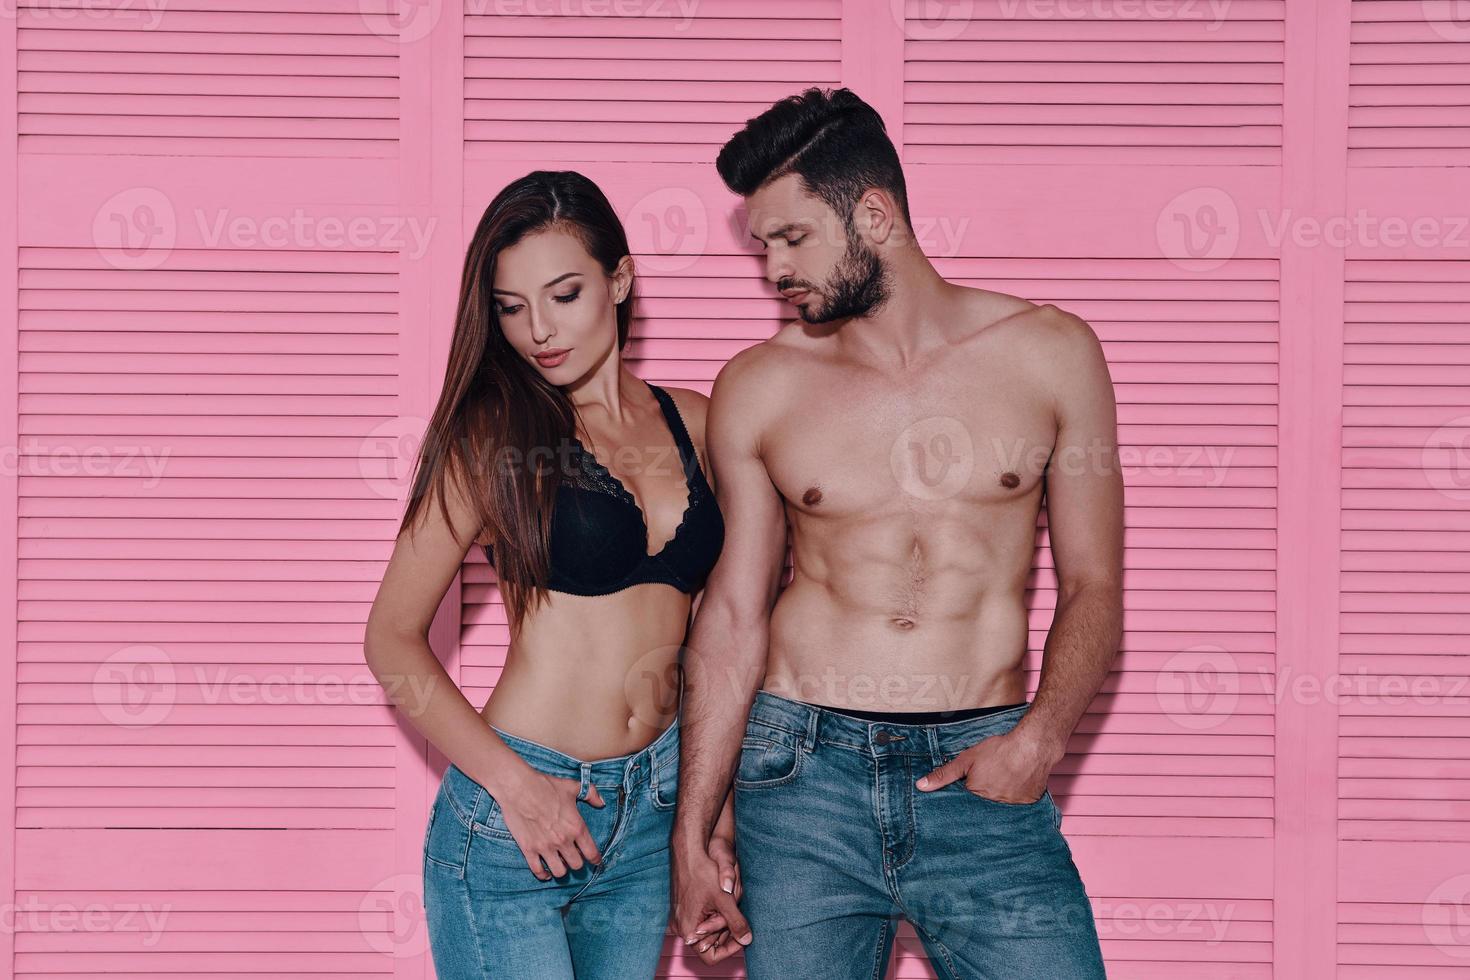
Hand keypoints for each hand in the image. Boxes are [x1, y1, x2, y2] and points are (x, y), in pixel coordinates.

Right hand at [496, 769, 604, 879]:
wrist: (518, 787)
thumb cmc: (546, 785)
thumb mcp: (572, 786)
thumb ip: (591, 794)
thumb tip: (601, 802)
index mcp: (576, 827)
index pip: (591, 852)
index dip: (596, 859)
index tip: (595, 861)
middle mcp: (563, 840)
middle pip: (576, 865)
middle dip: (577, 863)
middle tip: (574, 858)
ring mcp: (545, 847)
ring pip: (559, 872)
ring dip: (562, 869)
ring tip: (561, 863)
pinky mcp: (529, 849)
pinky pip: (538, 871)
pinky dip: (543, 874)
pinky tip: (546, 872)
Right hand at [672, 837, 750, 963]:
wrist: (689, 852)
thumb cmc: (703, 872)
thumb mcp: (725, 899)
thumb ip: (736, 922)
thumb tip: (747, 940)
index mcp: (689, 929)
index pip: (710, 956)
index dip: (729, 949)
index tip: (743, 937)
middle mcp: (681, 927)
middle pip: (709, 943)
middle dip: (726, 934)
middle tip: (742, 923)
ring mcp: (681, 918)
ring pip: (706, 931)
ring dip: (721, 924)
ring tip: (733, 909)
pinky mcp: (683, 909)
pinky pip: (701, 920)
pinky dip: (714, 916)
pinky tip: (724, 904)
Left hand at [914, 730, 1051, 803]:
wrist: (1032, 746)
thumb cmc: (999, 750)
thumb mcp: (966, 759)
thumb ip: (944, 774)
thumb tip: (920, 786)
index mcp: (975, 797)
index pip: (964, 805)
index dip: (963, 798)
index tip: (965, 791)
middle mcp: (992, 807)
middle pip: (981, 808)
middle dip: (980, 801)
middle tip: (987, 784)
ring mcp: (1011, 808)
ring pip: (999, 808)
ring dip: (997, 800)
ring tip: (1001, 784)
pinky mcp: (1027, 806)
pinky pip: (1017, 808)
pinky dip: (1014, 799)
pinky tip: (1014, 787)